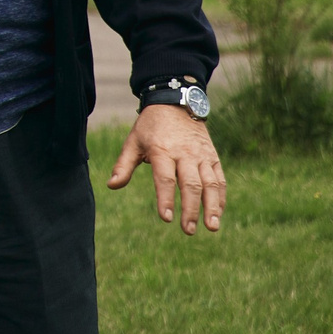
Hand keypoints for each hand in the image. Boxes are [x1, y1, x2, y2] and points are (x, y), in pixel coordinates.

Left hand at [108, 103, 226, 234]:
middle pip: (190, 184)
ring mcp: (201, 156)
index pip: (164, 178)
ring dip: (212, 206)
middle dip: (190, 209)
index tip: (166, 218)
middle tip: (188, 230)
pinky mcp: (213, 157)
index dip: (165, 198)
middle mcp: (184, 154)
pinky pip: (219, 179)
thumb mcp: (133, 141)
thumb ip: (123, 165)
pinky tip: (219, 213)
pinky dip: (221, 197)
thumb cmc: (150, 127)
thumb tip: (111, 186)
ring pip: (210, 184)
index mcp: (162, 150)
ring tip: (211, 227)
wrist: (175, 102)